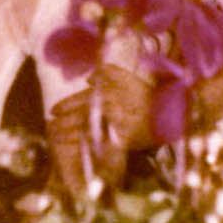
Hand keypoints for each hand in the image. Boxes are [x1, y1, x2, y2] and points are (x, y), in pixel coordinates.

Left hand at [47, 63, 155, 185]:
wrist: (173, 114)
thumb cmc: (148, 96)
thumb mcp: (130, 80)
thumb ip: (110, 74)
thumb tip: (89, 79)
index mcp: (112, 92)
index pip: (84, 100)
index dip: (67, 105)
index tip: (52, 111)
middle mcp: (113, 106)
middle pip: (82, 115)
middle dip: (65, 122)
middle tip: (50, 128)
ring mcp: (118, 123)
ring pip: (88, 129)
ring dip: (70, 133)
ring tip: (56, 137)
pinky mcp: (125, 139)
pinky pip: (102, 144)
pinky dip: (87, 146)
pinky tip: (77, 149)